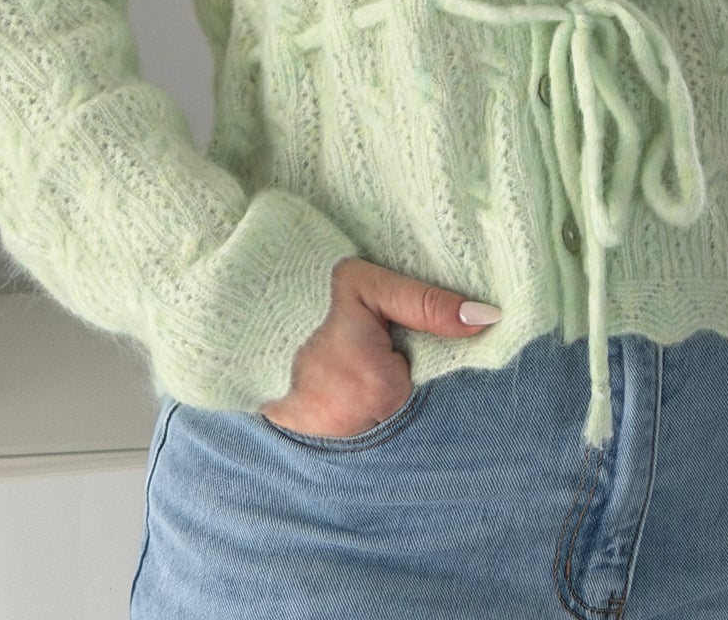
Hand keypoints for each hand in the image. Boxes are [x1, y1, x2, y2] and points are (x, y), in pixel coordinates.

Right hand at [258, 256, 500, 438]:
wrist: (239, 321)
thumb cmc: (309, 296)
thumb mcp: (372, 288)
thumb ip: (429, 304)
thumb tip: (488, 318)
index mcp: (381, 388)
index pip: (419, 377)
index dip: (403, 353)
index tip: (379, 335)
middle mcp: (360, 424)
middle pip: (397, 400)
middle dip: (385, 375)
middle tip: (354, 344)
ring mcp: (332, 437)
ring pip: (372, 415)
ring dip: (362, 392)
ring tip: (333, 358)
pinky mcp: (308, 440)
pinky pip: (345, 425)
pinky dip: (338, 407)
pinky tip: (320, 381)